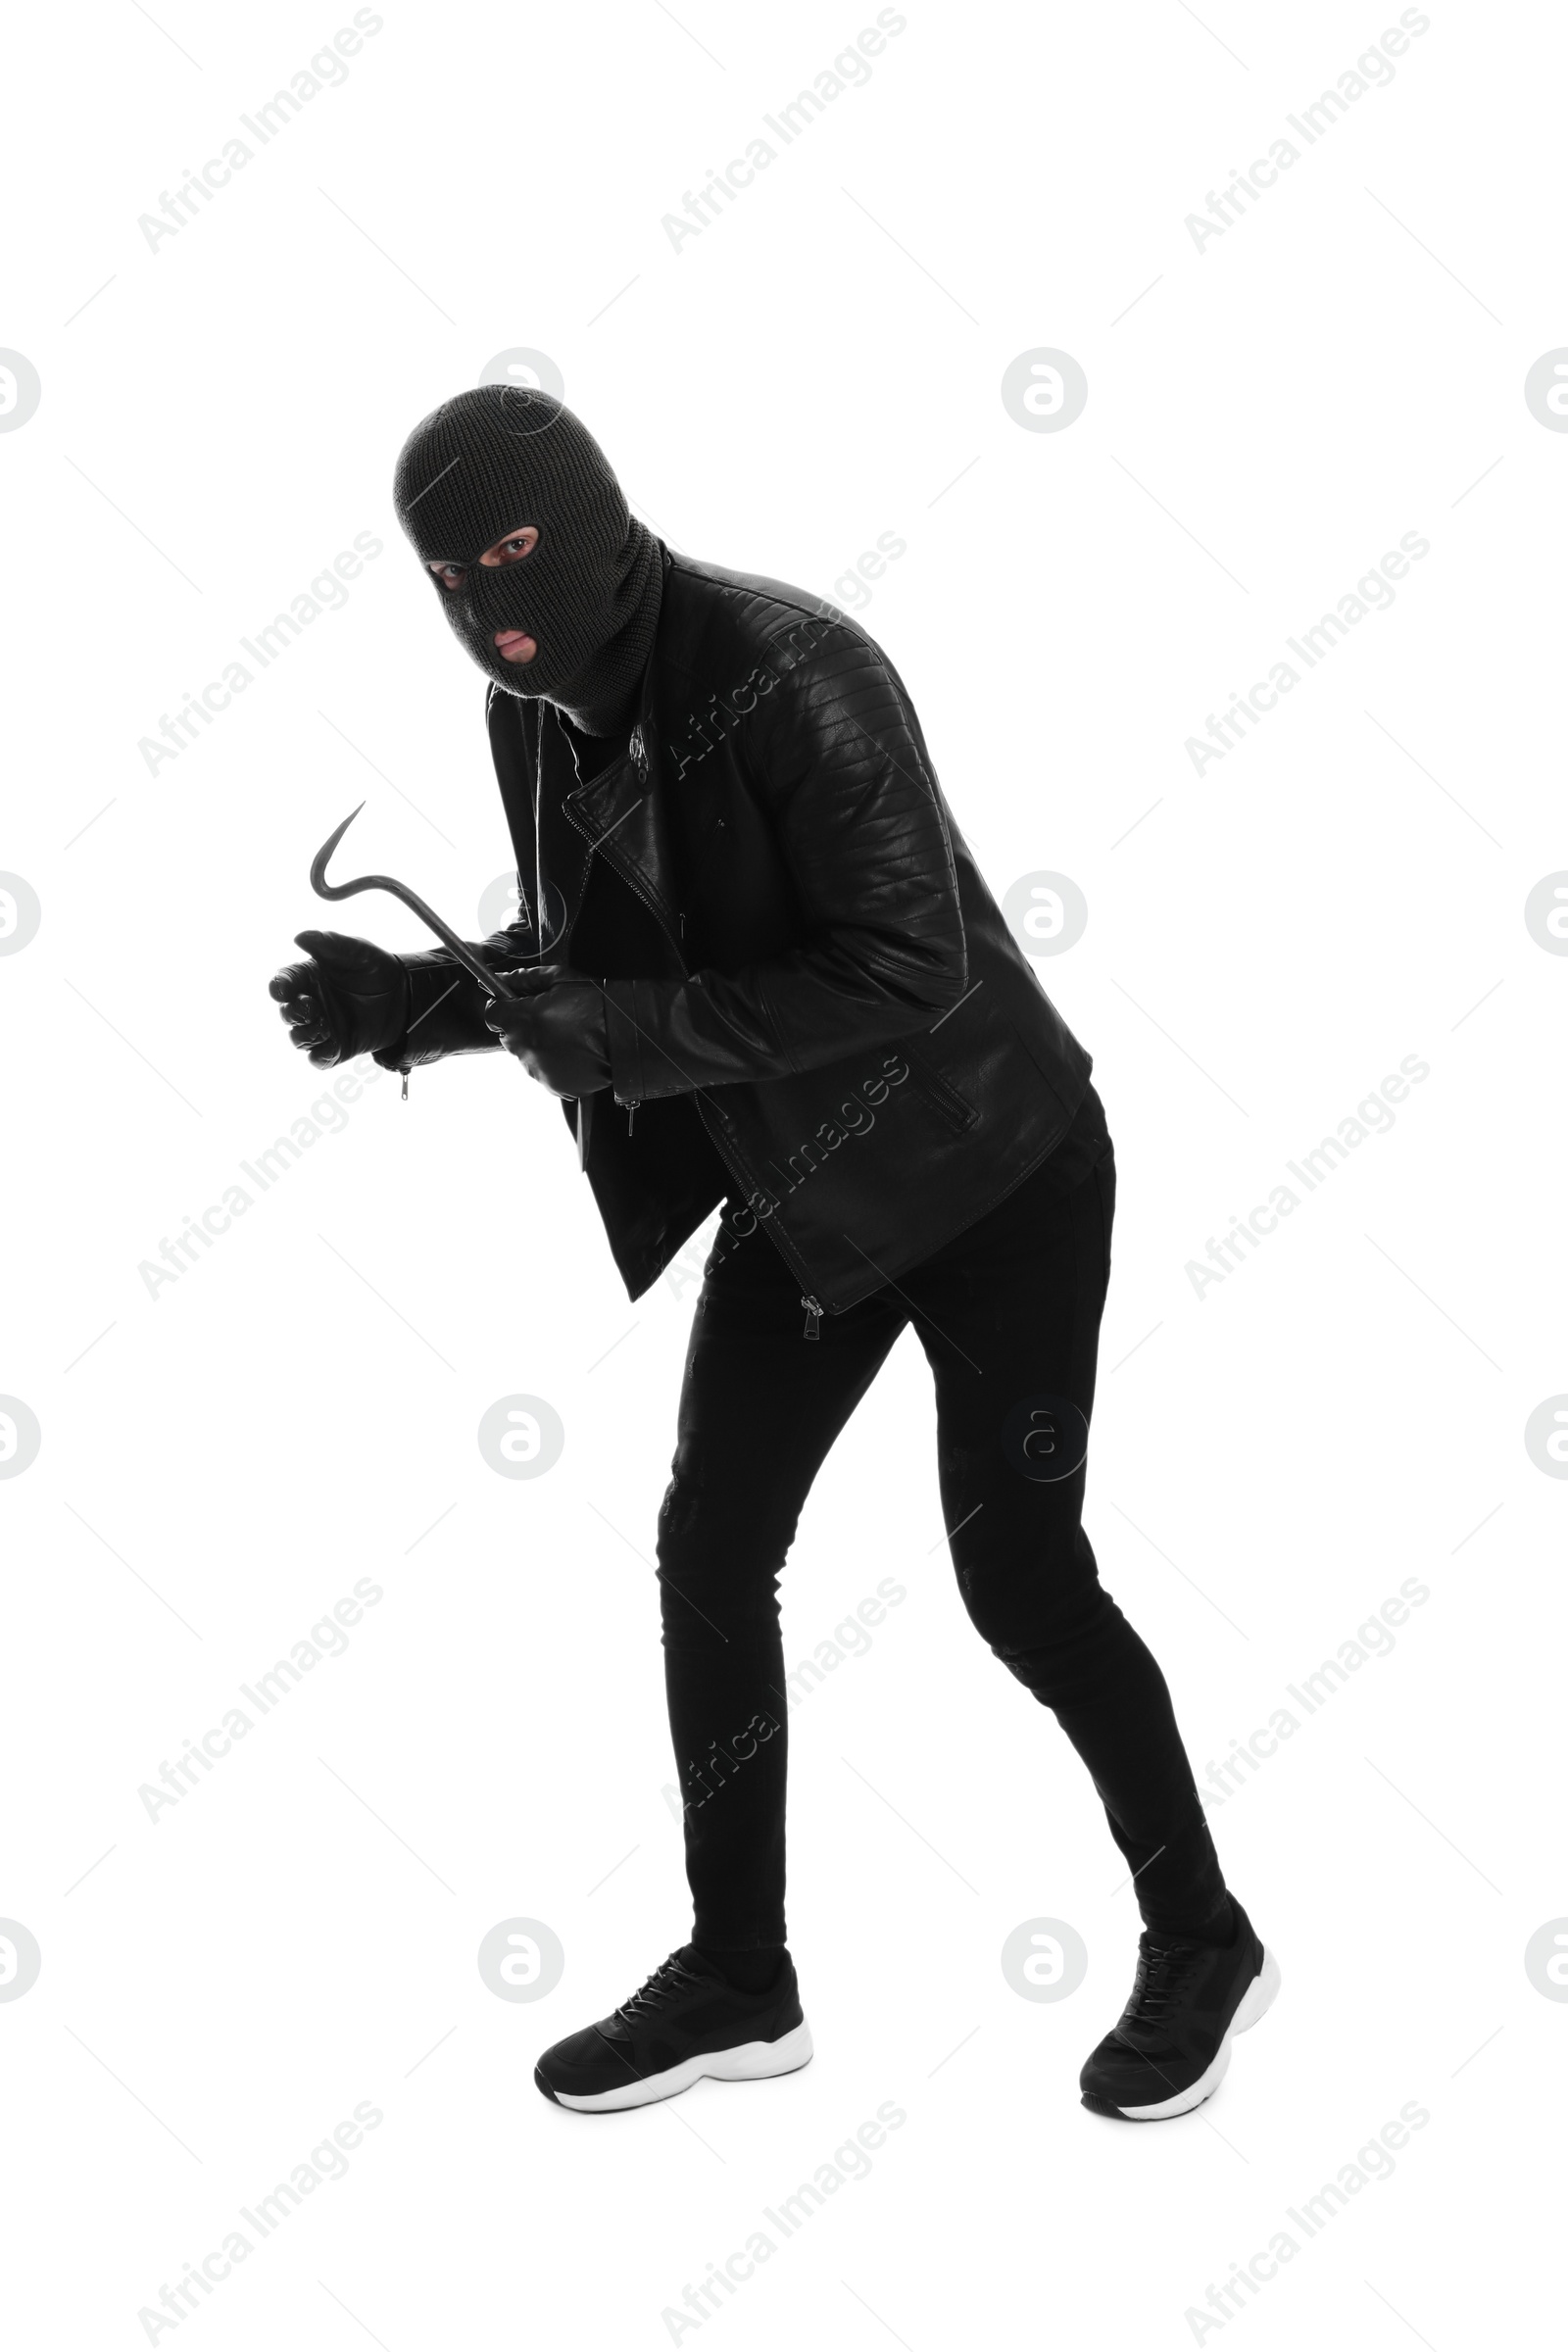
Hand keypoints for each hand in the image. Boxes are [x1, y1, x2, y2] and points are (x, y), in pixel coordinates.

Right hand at [269, 929, 410, 1067]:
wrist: (405, 994)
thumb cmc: (375, 968)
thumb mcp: (357, 950)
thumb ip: (330, 943)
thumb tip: (300, 937)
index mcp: (308, 978)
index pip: (283, 984)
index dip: (280, 987)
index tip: (286, 989)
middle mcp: (311, 1004)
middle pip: (288, 1014)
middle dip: (293, 1013)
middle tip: (312, 1007)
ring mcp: (323, 1027)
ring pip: (299, 1039)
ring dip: (306, 1035)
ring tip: (325, 1026)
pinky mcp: (337, 1048)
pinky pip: (319, 1059)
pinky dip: (321, 1056)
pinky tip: (333, 1046)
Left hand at [484, 963, 612, 1095]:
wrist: (624, 1035)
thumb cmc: (594, 1003)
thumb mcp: (559, 979)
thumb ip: (523, 979)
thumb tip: (498, 980)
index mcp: (523, 1020)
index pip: (492, 1014)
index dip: (504, 1007)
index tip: (518, 1005)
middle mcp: (526, 1049)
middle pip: (509, 1037)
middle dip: (523, 1027)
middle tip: (552, 1019)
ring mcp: (539, 1071)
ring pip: (527, 1056)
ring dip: (539, 1047)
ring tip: (568, 1037)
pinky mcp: (554, 1086)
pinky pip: (545, 1073)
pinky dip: (554, 1064)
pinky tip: (573, 1052)